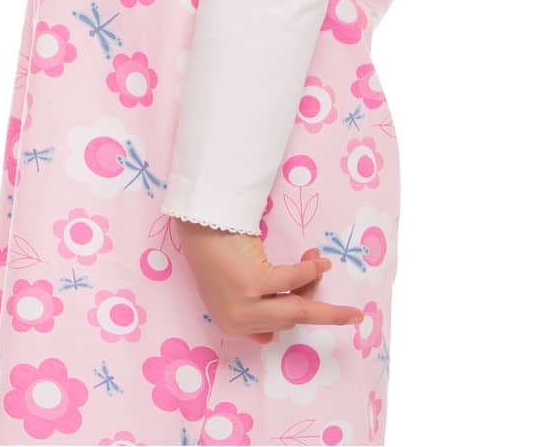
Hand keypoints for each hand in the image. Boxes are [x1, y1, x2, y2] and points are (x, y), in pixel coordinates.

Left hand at [176, 220, 364, 344]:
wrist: (196, 221)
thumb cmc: (216, 246)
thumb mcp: (237, 284)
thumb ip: (257, 305)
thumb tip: (281, 326)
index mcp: (233, 325)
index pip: (277, 328)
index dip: (300, 310)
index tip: (317, 306)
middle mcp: (237, 322)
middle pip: (292, 320)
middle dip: (325, 315)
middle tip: (353, 314)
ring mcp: (244, 306)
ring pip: (296, 306)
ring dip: (316, 284)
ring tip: (325, 265)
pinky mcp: (252, 285)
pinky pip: (292, 280)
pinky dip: (308, 270)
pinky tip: (318, 260)